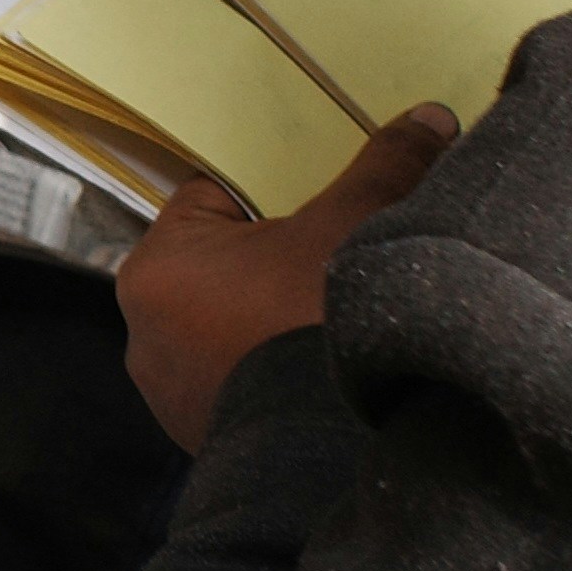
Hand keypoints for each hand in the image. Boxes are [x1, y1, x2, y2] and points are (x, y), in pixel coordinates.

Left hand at [117, 107, 456, 453]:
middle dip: (271, 260)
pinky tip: (313, 367)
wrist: (330, 452)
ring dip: (268, 318)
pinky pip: (235, 378)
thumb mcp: (353, 229)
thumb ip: (384, 168)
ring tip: (323, 318)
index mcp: (156, 267)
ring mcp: (168, 391)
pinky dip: (269, 369)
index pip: (211, 199)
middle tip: (327, 262)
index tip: (312, 206)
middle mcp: (142, 331)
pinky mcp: (201, 435)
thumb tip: (428, 118)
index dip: (269, 195)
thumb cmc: (318, 326)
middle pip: (219, 264)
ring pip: (225, 324)